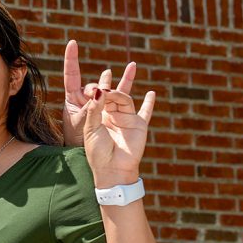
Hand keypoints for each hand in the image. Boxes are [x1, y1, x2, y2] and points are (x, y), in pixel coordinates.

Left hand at [82, 65, 155, 187]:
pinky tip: (152, 93)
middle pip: (113, 94)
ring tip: (112, 92)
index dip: (96, 88)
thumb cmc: (97, 150)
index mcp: (98, 116)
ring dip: (119, 92)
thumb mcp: (91, 127)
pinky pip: (146, 112)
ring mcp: (126, 119)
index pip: (99, 97)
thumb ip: (95, 109)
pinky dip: (149, 103)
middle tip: (105, 74)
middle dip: (109, 85)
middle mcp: (113, 115)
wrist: (112, 168)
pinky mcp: (139, 125)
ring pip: (125, 99)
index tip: (90, 86)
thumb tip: (99, 90)